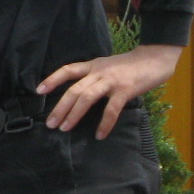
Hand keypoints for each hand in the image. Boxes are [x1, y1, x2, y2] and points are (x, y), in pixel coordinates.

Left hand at [37, 43, 181, 138]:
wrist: (155, 58)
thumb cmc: (129, 66)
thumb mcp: (106, 66)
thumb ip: (93, 76)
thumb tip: (78, 94)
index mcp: (92, 66)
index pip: (67, 70)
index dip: (52, 79)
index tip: (39, 91)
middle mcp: (98, 72)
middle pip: (74, 89)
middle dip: (60, 107)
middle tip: (50, 123)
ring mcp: (111, 81)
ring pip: (87, 98)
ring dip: (74, 114)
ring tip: (65, 128)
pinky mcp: (125, 90)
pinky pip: (111, 109)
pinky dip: (105, 123)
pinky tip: (99, 135)